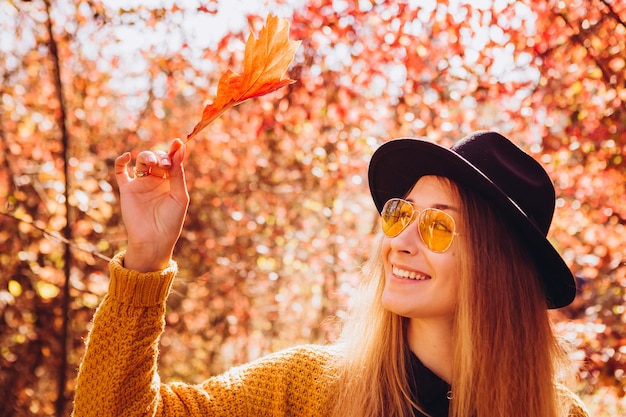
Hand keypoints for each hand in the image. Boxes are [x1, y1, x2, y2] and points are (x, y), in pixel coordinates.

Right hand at [114, 139, 189, 271]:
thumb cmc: (171, 221)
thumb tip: (180, 148)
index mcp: (171, 181)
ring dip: (146, 156)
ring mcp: (141, 184)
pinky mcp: (127, 189)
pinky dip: (121, 161)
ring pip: (141, 161)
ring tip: (152, 163)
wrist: (153, 241)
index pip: (172, 161)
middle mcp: (156, 180)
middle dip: (161, 157)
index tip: (178, 142)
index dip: (174, 151)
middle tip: (165, 165)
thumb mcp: (179, 196)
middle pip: (157, 158)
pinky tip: (127, 156)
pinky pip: (121, 171)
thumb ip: (178, 173)